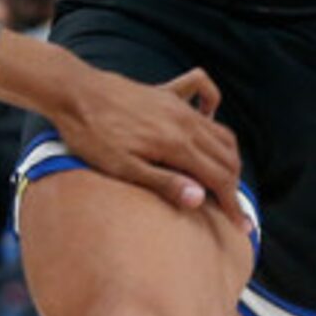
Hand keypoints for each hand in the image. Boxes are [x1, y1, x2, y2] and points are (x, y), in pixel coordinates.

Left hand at [40, 64, 240, 213]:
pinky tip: (208, 118)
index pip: (219, 178)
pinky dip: (213, 104)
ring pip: (221, 132)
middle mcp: (185, 122)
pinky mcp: (166, 93)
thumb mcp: (123, 168)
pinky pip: (203, 90)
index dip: (233, 205)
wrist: (74, 93)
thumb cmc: (93, 135)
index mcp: (177, 145)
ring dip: (228, 156)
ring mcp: (178, 106)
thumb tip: (200, 199)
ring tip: (224, 177)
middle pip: (227, 157)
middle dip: (234, 185)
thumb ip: (164, 183)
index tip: (241, 226)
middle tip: (230, 208)